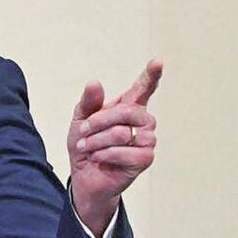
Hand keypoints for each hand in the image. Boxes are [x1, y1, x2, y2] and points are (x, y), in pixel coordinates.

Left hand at [68, 59, 162, 237]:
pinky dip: (103, 155)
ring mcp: (147, 141)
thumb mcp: (80, 121)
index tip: (158, 62)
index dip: (151, 76)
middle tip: (83, 131)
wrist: (84, 176)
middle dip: (99, 121)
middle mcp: (143, 122)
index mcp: (128, 108)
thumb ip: (88, 103)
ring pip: (121, 133)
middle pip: (126, 111)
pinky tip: (98, 158)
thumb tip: (94, 82)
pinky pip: (123, 151)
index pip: (143, 89)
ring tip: (88, 147)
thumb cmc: (86, 145)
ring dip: (97, 141)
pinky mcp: (145, 159)